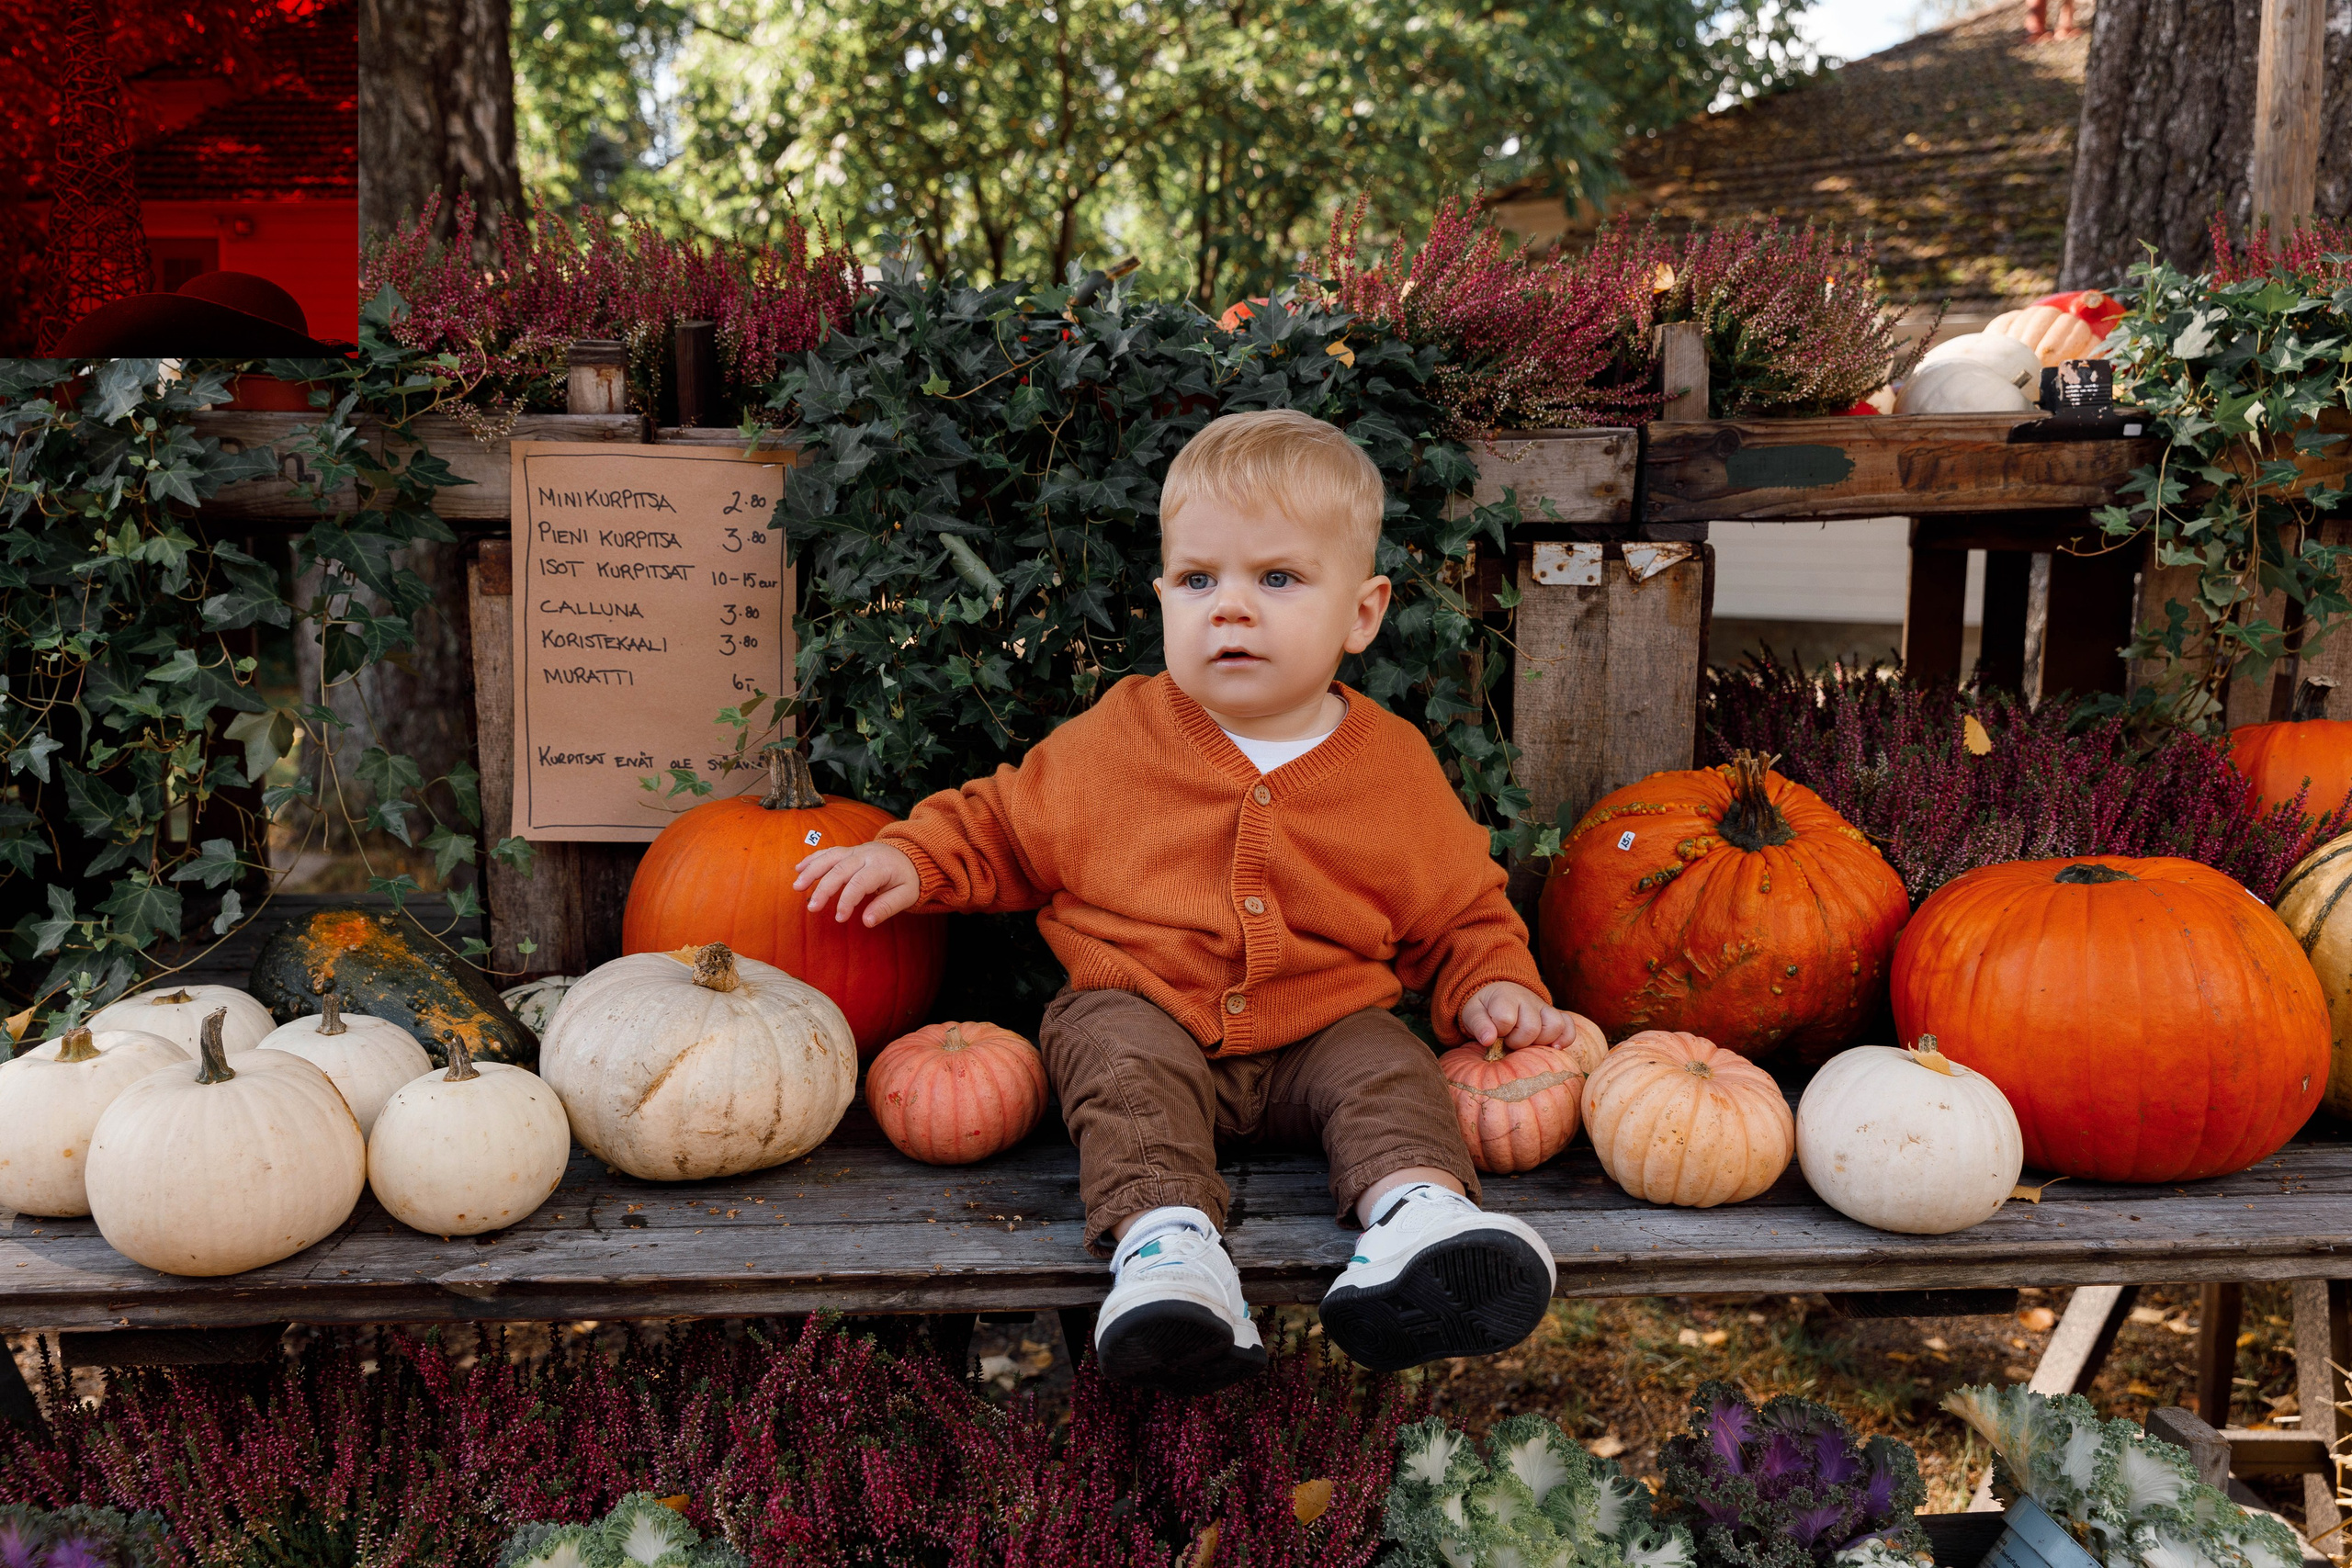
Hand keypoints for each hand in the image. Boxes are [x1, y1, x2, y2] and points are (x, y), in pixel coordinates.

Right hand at [792, 841, 921, 926]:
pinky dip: (812, 859)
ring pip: (830, 858)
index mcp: (881, 866)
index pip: (859, 883)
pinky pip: (828, 851)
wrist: (911, 855)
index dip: (847, 901)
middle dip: (824, 889)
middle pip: (840, 870)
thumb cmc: (907, 878)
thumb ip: (887, 907)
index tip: (839, 918)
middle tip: (812, 908)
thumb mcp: (906, 895)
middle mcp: (865, 855)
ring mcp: (855, 851)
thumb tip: (867, 922)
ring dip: (811, 871)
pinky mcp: (848, 850)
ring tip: (797, 887)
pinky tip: (798, 868)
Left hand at [1460, 982, 1570, 1050]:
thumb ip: (1479, 1025)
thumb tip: (1488, 1040)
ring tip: (1528, 1046)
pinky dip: (1565, 1039)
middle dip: (1518, 1042)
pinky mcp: (1555, 1016)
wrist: (1499, 993)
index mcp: (1505, 997)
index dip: (1499, 1032)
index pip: (1506, 1019)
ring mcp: (1544, 1008)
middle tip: (1508, 1042)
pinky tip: (1554, 1048)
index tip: (1494, 1034)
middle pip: (1532, 1028)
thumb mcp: (1473, 1013)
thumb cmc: (1486, 1008)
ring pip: (1555, 1026)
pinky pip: (1569, 1026)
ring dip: (1541, 1042)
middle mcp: (1528, 1000)